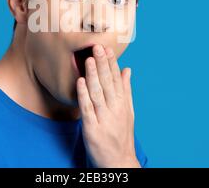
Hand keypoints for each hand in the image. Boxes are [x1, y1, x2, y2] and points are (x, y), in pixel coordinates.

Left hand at [76, 44, 139, 167]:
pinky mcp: (92, 129)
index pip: (117, 79)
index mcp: (123, 104)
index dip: (112, 63)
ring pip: (98, 93)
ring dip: (93, 75)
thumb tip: (128, 69)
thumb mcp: (128, 112)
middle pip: (108, 83)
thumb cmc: (121, 135)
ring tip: (89, 59)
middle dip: (103, 64)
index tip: (107, 48)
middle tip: (97, 46)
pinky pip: (87, 109)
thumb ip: (126, 90)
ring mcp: (104, 119)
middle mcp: (115, 110)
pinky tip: (80, 82)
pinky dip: (84, 95)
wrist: (118, 162)